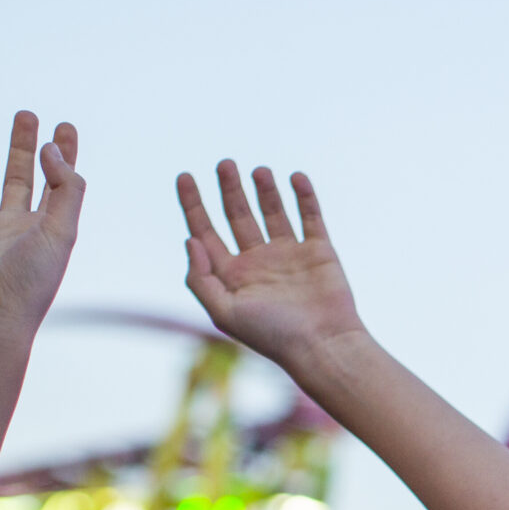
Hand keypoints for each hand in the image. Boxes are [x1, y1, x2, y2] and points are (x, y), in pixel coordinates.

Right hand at [0, 112, 83, 335]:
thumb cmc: (29, 283)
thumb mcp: (61, 232)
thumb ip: (65, 188)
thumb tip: (49, 148)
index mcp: (45, 230)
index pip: (57, 184)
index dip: (63, 155)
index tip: (64, 125)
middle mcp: (12, 229)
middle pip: (19, 178)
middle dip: (22, 147)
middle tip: (26, 115)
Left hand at [177, 161, 364, 370]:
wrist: (324, 345)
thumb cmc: (273, 336)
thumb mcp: (225, 312)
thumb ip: (201, 279)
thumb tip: (190, 240)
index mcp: (233, 276)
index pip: (206, 232)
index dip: (193, 205)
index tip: (184, 177)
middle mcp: (259, 262)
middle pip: (237, 216)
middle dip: (229, 189)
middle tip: (224, 164)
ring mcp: (290, 255)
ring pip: (273, 212)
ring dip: (265, 190)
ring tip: (258, 171)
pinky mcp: (319, 253)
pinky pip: (311, 218)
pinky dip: (304, 197)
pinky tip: (295, 178)